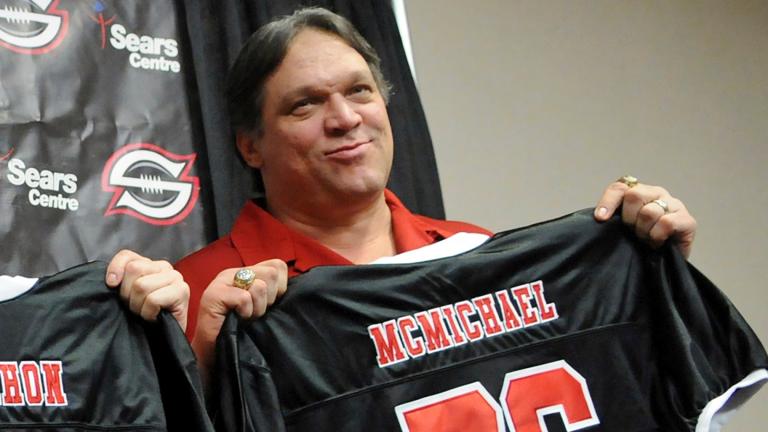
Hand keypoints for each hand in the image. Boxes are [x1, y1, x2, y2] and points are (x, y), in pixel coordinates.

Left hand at [105, 249, 189, 329]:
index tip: (111, 285)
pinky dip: (148, 313)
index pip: (127, 256)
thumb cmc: (144, 318)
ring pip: (142, 285)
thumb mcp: (128, 296)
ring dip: (138, 306)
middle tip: (134, 307)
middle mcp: (164, 267)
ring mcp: (176, 278)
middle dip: (127, 293)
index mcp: (150, 265)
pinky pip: (153, 299)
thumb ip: (121, 281)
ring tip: (144, 313)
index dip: (115, 269)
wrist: (162, 340)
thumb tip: (111, 280)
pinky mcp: (182, 291)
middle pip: (134, 268)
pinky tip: (154, 317)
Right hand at [191, 259, 287, 388]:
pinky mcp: (214, 295)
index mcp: (247, 273)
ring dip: (258, 308)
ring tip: (246, 317)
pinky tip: (237, 319)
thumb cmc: (240, 331)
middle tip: (257, 313)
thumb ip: (273, 291)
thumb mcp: (261, 307)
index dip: (280, 287)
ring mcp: (222, 282)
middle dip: (270, 298)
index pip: (277, 266)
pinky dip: (246, 313)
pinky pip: (245, 298)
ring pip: (260, 286)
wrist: (214, 353)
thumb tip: (293, 288)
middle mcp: (234, 273)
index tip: (270, 305)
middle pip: (272, 273)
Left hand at [593, 178, 696, 258]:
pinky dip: (657, 236)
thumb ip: (613, 217)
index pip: (620, 187)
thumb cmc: (641, 244)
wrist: (664, 264)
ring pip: (649, 211)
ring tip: (646, 240)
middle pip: (634, 195)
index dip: (608, 201)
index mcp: (639, 192)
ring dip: (643, 231)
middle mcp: (657, 194)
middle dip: (628, 218)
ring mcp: (674, 205)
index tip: (600, 218)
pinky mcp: (688, 220)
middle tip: (632, 233)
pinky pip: (666, 223)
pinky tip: (657, 243)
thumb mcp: (622, 229)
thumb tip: (599, 217)